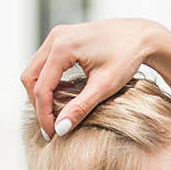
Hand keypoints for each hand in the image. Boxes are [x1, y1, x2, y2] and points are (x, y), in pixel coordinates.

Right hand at [21, 19, 170, 139]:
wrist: (140, 36)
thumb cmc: (126, 57)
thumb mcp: (104, 86)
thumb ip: (80, 108)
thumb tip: (60, 129)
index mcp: (62, 47)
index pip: (41, 87)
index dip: (44, 114)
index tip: (51, 134)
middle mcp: (55, 38)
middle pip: (30, 77)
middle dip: (38, 104)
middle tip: (50, 126)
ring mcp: (56, 36)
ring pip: (34, 70)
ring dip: (41, 93)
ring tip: (56, 114)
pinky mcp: (61, 38)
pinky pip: (44, 64)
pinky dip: (48, 81)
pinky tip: (62, 97)